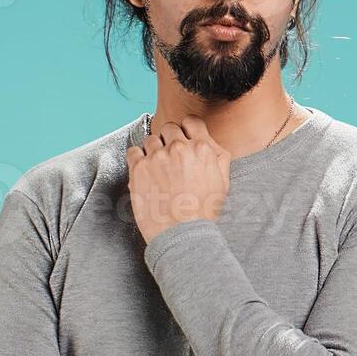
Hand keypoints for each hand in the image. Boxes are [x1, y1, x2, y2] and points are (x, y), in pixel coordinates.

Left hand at [125, 114, 229, 243]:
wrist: (183, 235)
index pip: (191, 121)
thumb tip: (208, 143)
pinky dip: (137, 158)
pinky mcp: (138, 168)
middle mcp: (179, 148)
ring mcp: (157, 156)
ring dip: (153, 150)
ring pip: (150, 139)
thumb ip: (217, 157)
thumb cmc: (204, 213)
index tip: (183, 138)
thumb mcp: (223, 182)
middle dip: (169, 140)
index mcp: (202, 148)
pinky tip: (144, 171)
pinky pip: (133, 150)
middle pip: (169, 128)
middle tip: (169, 158)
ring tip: (157, 169)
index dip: (186, 129)